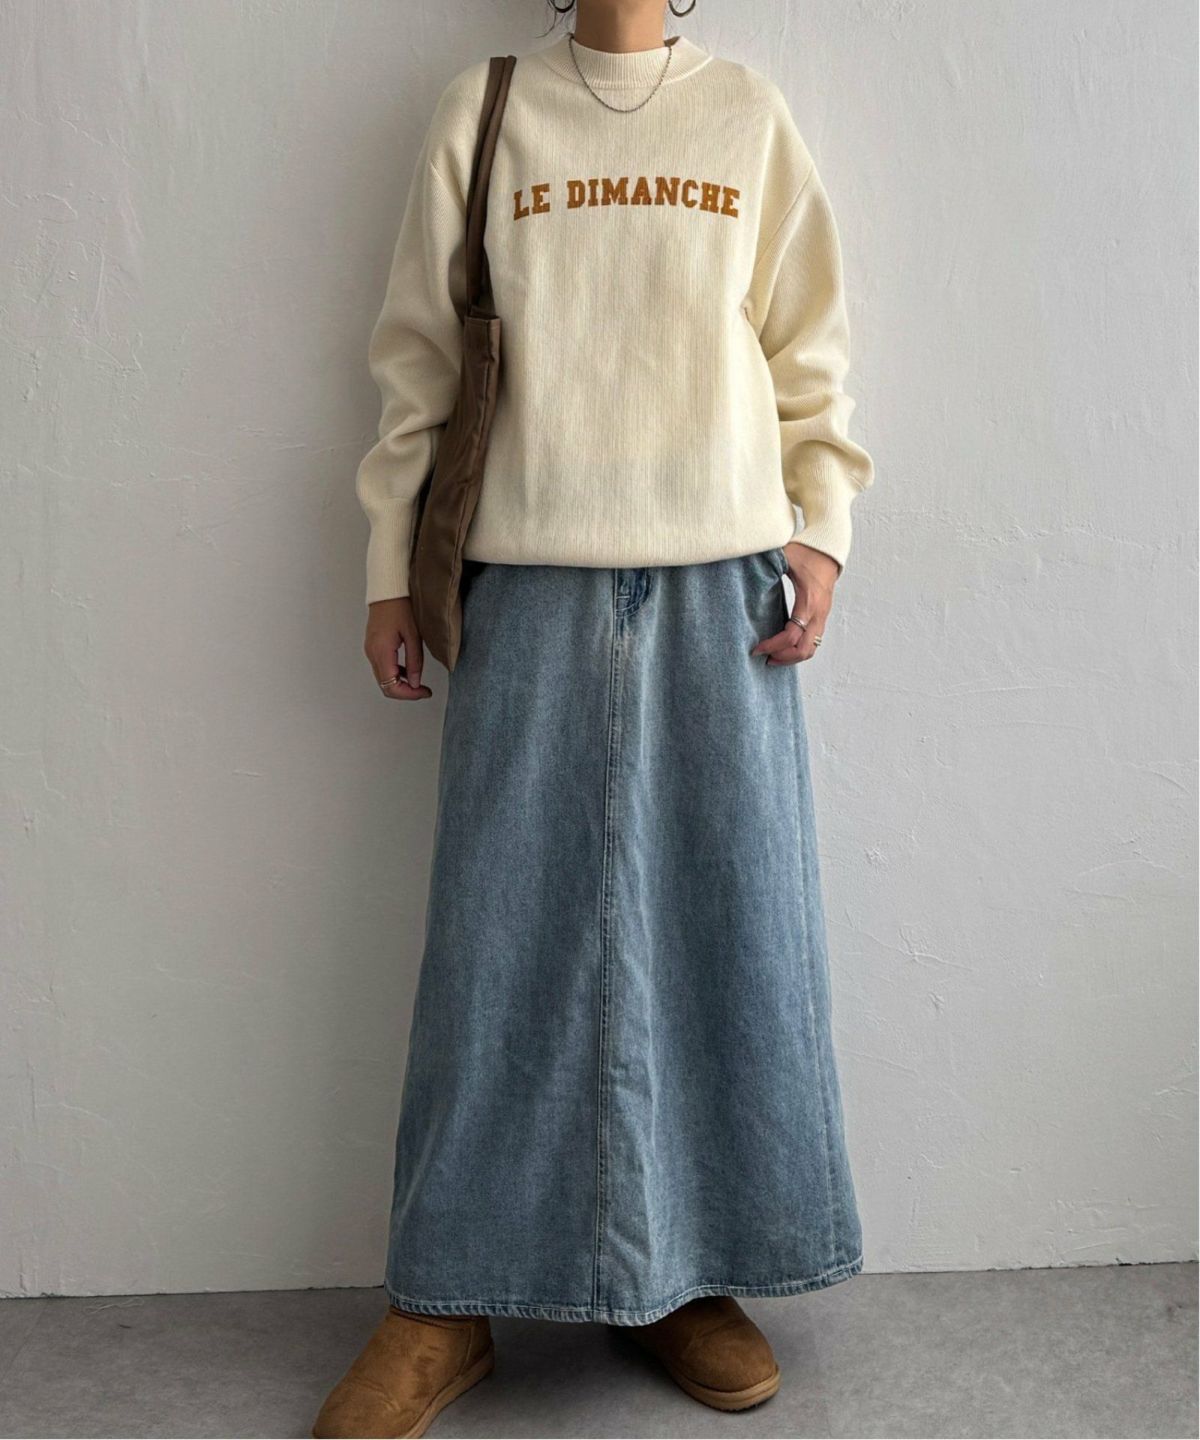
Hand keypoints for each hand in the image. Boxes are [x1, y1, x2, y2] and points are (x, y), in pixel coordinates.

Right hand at [365, 597, 431, 699]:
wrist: (387, 590)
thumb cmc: (401, 606)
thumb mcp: (414, 635)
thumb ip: (415, 661)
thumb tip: (415, 683)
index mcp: (381, 652)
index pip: (391, 686)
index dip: (409, 694)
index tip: (424, 692)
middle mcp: (372, 654)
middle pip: (385, 686)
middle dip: (405, 692)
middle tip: (423, 690)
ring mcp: (370, 650)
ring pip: (383, 679)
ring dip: (400, 684)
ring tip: (419, 683)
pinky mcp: (373, 647)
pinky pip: (382, 668)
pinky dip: (395, 674)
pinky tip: (409, 671)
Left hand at [750, 542, 838, 664]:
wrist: (829, 548)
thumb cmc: (806, 552)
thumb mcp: (784, 558)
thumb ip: (765, 567)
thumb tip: (743, 573)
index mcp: (808, 602)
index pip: (791, 636)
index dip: (773, 646)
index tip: (756, 648)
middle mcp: (818, 613)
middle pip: (804, 650)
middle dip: (783, 657)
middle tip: (764, 657)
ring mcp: (822, 616)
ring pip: (811, 649)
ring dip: (792, 657)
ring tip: (773, 656)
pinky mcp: (822, 616)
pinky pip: (814, 641)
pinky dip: (799, 649)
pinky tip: (784, 647)